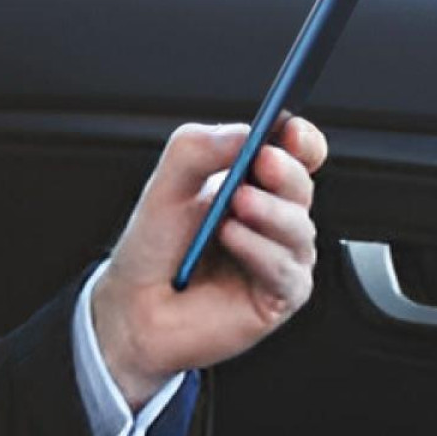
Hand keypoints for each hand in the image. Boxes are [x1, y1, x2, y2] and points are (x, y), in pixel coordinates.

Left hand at [90, 116, 328, 407]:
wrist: (134, 306)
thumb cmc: (155, 248)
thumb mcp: (166, 186)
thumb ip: (198, 149)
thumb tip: (244, 133)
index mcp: (253, 183)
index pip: (295, 154)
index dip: (300, 139)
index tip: (288, 129)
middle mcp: (272, 219)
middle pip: (302, 186)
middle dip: (285, 172)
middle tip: (262, 163)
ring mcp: (279, 257)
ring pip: (300, 228)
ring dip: (270, 213)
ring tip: (234, 208)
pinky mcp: (278, 297)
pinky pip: (287, 271)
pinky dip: (260, 251)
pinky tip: (232, 241)